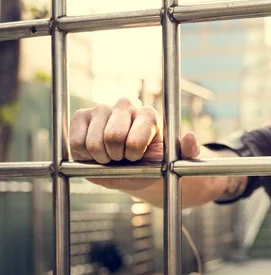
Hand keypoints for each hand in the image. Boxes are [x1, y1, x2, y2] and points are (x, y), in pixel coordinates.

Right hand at [69, 98, 200, 189]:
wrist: (132, 168)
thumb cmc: (154, 163)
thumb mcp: (175, 161)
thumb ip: (188, 151)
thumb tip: (191, 138)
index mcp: (149, 115)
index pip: (135, 139)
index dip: (133, 155)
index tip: (137, 157)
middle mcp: (125, 106)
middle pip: (112, 137)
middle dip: (117, 157)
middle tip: (123, 158)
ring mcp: (101, 110)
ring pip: (93, 141)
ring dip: (101, 157)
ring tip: (111, 157)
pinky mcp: (82, 117)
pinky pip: (76, 141)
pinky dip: (84, 155)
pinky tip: (95, 154)